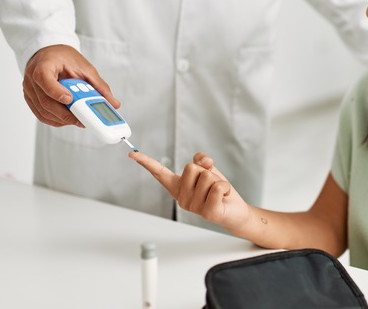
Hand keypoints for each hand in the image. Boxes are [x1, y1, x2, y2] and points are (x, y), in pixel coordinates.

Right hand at [23, 45, 119, 126]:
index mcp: (44, 65)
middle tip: (81, 119)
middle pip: (45, 101)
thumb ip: (99, 86)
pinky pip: (41, 114)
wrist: (50, 54)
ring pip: (43, 111)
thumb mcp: (85, 68)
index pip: (44, 78)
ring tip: (78, 120)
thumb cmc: (64, 58)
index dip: (57, 92)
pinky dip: (55, 120)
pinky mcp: (31, 99)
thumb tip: (113, 103)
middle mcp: (32, 78)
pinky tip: (68, 120)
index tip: (70, 99)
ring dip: (61, 120)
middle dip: (64, 114)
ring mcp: (29, 90)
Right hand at [129, 151, 250, 229]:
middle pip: (190, 167)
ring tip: (218, 192)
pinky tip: (224, 197)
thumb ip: (202, 161)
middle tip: (211, 184)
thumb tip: (203, 161)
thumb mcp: (208, 170)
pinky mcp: (208, 212)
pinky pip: (217, 187)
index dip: (146, 162)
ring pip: (205, 176)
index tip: (132, 154)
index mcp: (178, 187)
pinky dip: (225, 187)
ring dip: (217, 180)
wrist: (235, 211)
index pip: (160, 173)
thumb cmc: (218, 191)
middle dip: (205, 171)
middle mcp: (182, 198)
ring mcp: (193, 207)